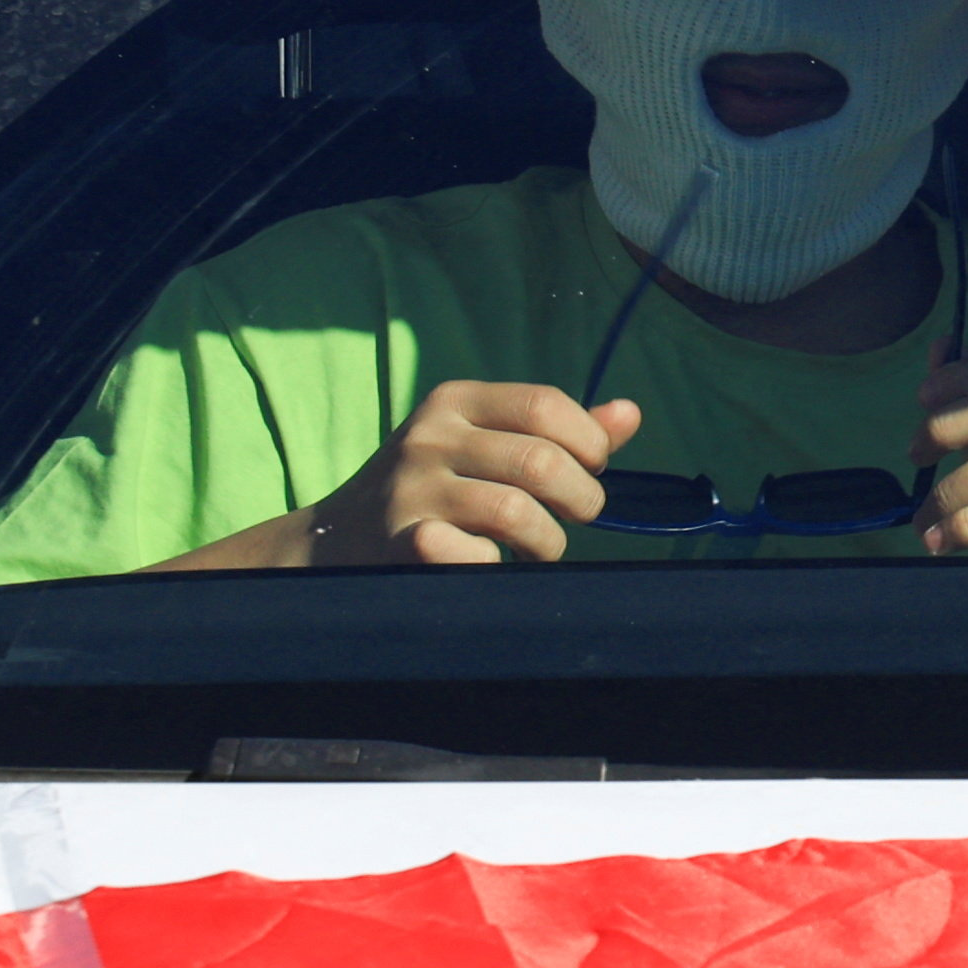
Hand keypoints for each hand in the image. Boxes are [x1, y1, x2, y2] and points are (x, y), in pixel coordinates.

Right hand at [304, 382, 642, 567]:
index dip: (588, 442)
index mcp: (454, 401)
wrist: (337, 539)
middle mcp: (429, 437)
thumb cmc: (434, 489)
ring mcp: (411, 491)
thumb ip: (558, 431)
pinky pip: (474, 556)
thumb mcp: (484, 443)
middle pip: (541, 462)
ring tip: (540, 548)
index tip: (592, 468)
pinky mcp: (401, 543)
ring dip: (548, 542)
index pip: (544, 404)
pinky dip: (496, 566)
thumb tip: (630, 413)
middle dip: (581, 498)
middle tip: (574, 516)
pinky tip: (489, 563)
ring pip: (517, 512)